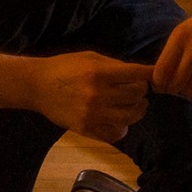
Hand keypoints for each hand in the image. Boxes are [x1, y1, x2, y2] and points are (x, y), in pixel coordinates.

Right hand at [32, 52, 155, 140]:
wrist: (37, 86)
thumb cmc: (65, 67)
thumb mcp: (90, 57)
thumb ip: (115, 65)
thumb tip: (140, 73)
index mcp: (99, 73)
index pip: (136, 74)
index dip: (149, 73)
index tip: (154, 75)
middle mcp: (98, 94)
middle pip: (136, 95)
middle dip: (141, 91)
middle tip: (138, 89)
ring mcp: (92, 115)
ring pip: (130, 116)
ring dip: (136, 110)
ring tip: (133, 105)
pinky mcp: (86, 129)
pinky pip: (116, 134)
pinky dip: (122, 128)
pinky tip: (118, 119)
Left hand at [151, 4, 191, 101]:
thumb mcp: (186, 30)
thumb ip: (171, 53)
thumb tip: (156, 81)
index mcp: (181, 35)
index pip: (162, 71)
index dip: (158, 84)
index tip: (160, 86)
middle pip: (177, 84)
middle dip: (174, 89)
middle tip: (176, 87)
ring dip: (191, 91)